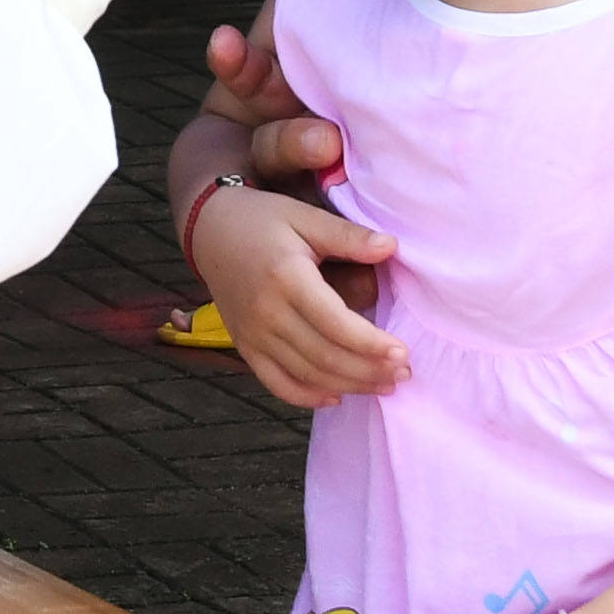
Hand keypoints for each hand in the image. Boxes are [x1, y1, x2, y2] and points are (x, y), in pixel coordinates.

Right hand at [179, 169, 406, 401]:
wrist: (210, 231)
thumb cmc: (264, 220)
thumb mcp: (305, 216)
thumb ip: (348, 235)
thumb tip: (390, 247)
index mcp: (286, 277)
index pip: (334, 323)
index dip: (370, 344)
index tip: (402, 352)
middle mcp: (266, 312)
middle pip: (323, 356)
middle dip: (368, 371)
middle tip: (403, 374)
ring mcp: (252, 334)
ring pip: (305, 374)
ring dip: (348, 386)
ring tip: (384, 385)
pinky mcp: (244, 346)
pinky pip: (275, 383)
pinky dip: (306, 397)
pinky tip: (336, 396)